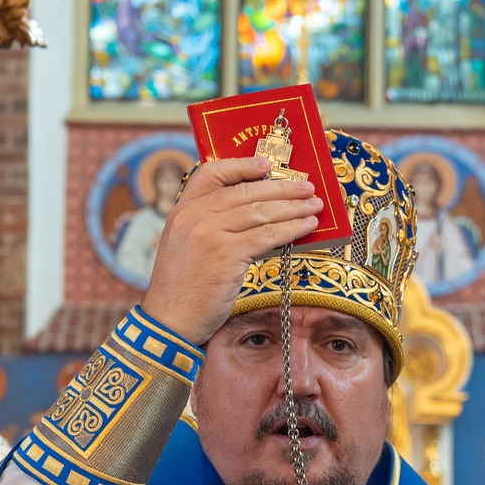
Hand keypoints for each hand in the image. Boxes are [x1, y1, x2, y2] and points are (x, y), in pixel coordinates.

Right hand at [141, 154, 319, 345]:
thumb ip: (211, 227)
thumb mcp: (188, 247)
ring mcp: (210, 233)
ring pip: (260, 212)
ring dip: (293, 207)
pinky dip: (291, 229)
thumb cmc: (183, 289)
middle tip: (307, 187)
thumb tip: (257, 218)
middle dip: (282, 188)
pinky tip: (306, 227)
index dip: (241, 165)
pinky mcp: (227, 254)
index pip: (211, 173)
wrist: (170, 319)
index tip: (265, 165)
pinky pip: (267, 236)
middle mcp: (195, 216)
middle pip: (246, 191)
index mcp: (183, 210)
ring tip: (314, 206)